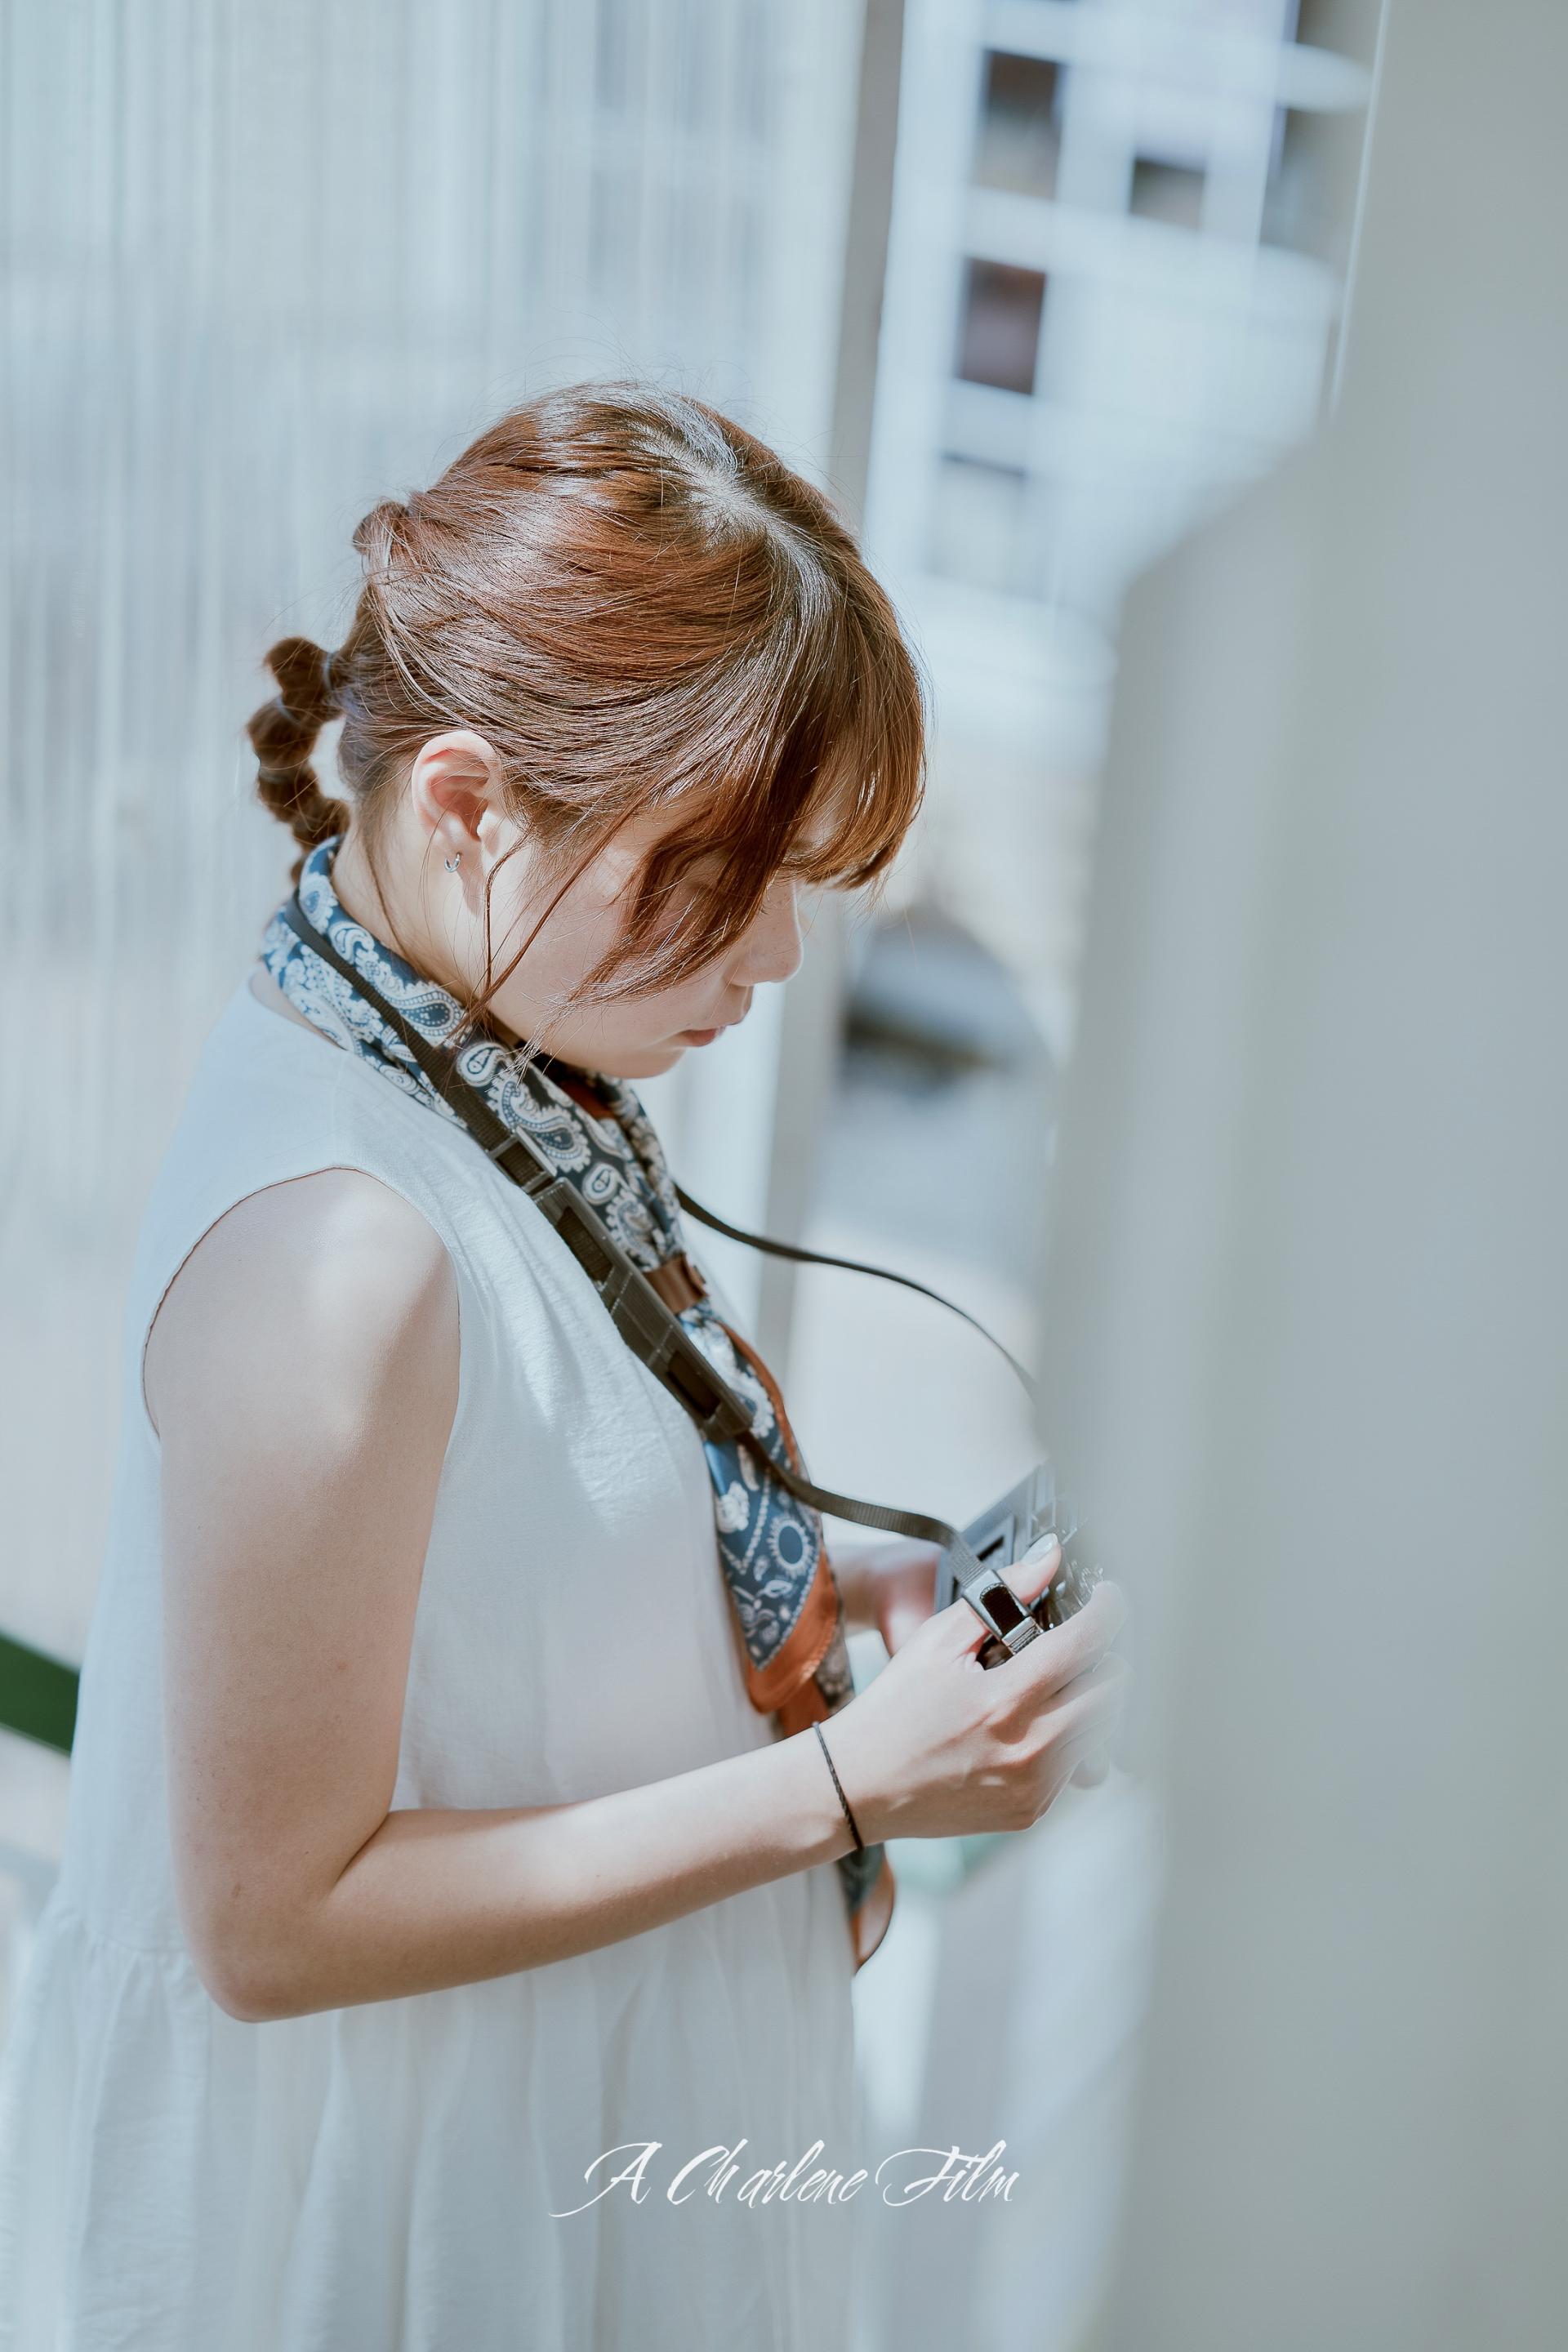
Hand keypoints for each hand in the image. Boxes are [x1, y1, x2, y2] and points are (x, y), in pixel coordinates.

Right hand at [819, 1534, 1128, 1846]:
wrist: (860, 1787)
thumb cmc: (893, 1712)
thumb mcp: (938, 1639)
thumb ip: (1001, 1593)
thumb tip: (1049, 1557)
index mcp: (1006, 1699)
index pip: (1088, 1644)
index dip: (1109, 1610)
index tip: (1108, 1598)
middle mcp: (1030, 1748)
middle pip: (1113, 1690)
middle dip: (1104, 1656)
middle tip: (1076, 1643)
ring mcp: (1034, 1787)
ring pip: (1103, 1729)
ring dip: (1088, 1698)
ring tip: (1048, 1685)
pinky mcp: (1032, 1811)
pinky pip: (1075, 1766)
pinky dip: (1067, 1738)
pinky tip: (1030, 1725)